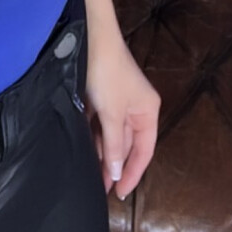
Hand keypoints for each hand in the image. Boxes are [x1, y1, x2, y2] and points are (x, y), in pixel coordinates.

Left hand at [81, 32, 161, 199]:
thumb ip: (113, 145)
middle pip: (127, 144)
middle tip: (100, 188)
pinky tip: (84, 151)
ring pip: (112, 135)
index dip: (133, 173)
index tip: (120, 192)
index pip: (144, 151)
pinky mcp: (102, 96)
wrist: (91, 40)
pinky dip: (94, 137)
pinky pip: (100, 124)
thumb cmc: (107, 74)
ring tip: (90, 174)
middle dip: (114, 165)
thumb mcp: (112, 114)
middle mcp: (136, 108)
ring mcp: (119, 101)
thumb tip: (115, 171)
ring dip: (102, 153)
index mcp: (147, 112)